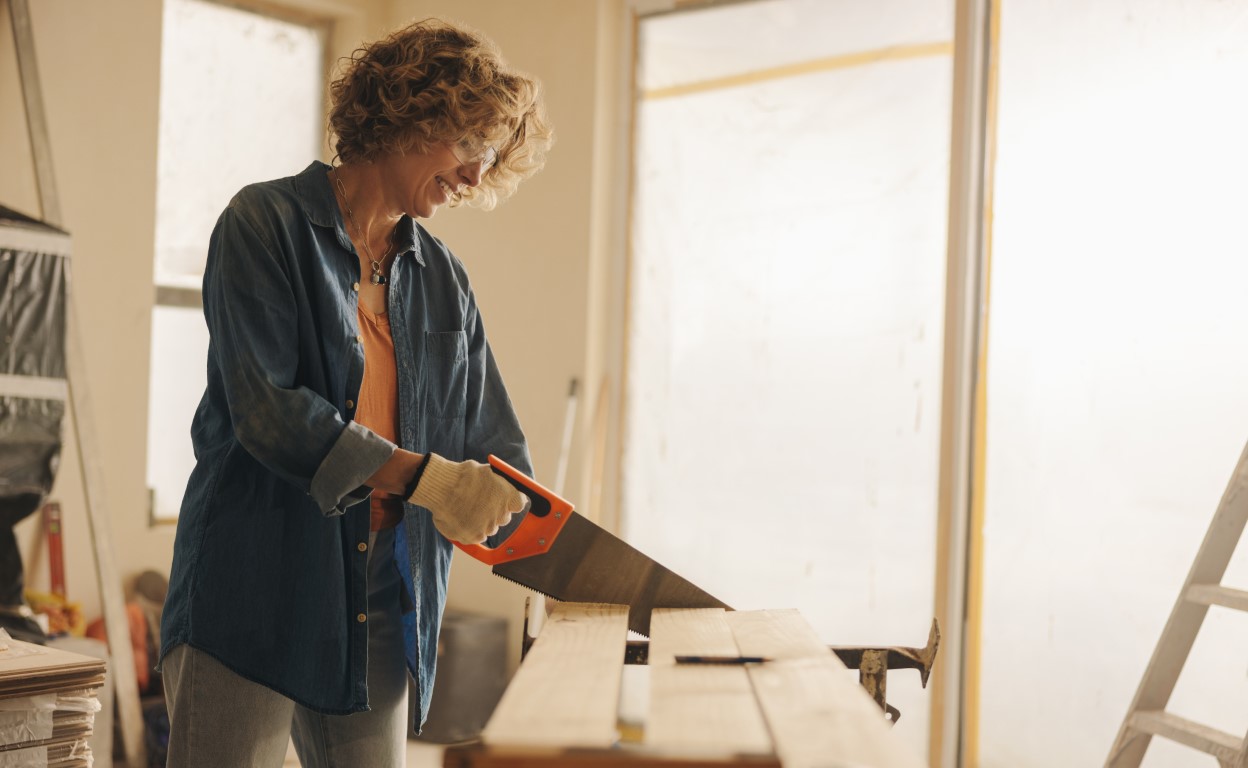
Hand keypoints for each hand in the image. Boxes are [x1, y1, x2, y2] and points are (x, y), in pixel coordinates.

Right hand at [407, 454, 526, 543]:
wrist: (442, 487)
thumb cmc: (462, 476)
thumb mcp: (487, 472)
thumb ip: (498, 483)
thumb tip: (503, 485)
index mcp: (508, 496)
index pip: (519, 504)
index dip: (511, 503)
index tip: (505, 501)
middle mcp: (502, 513)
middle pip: (504, 518)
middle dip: (495, 512)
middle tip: (480, 504)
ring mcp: (488, 527)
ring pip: (489, 528)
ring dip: (482, 521)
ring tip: (466, 509)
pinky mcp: (474, 537)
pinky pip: (477, 536)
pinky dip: (470, 530)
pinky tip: (461, 518)